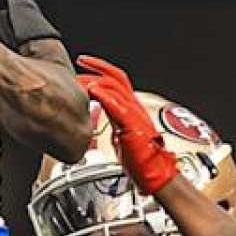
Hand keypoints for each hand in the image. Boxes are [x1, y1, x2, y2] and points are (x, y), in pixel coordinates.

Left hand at [75, 56, 176, 194]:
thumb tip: (96, 117)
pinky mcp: (132, 126)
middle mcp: (135, 107)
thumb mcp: (121, 135)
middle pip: (116, 77)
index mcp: (132, 108)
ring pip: (115, 88)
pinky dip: (104, 96)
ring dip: (95, 81)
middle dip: (97, 66)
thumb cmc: (141, 161)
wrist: (156, 174)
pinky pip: (118, 106)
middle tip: (81, 60)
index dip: (101, 69)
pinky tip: (92, 91)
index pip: (117, 80)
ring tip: (80, 79)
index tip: (85, 63)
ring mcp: (135, 115)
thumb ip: (111, 121)